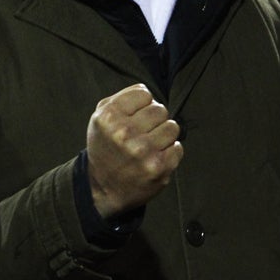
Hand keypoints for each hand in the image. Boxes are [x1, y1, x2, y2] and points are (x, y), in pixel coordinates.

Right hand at [85, 84, 182, 218]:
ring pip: (172, 127)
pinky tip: (154, 158)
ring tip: (150, 145)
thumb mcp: (101, 118)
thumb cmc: (106, 147)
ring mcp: (142, 151)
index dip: (142, 104)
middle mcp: (124, 133)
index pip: (144, 93)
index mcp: (109, 117)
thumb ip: (121, 98)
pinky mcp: (158, 168)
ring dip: (164, 135)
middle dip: (154, 120)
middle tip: (143, 133)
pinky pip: (178, 147)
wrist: (102, 188)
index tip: (135, 117)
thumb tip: (147, 91)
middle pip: (160, 109)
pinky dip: (170, 152)